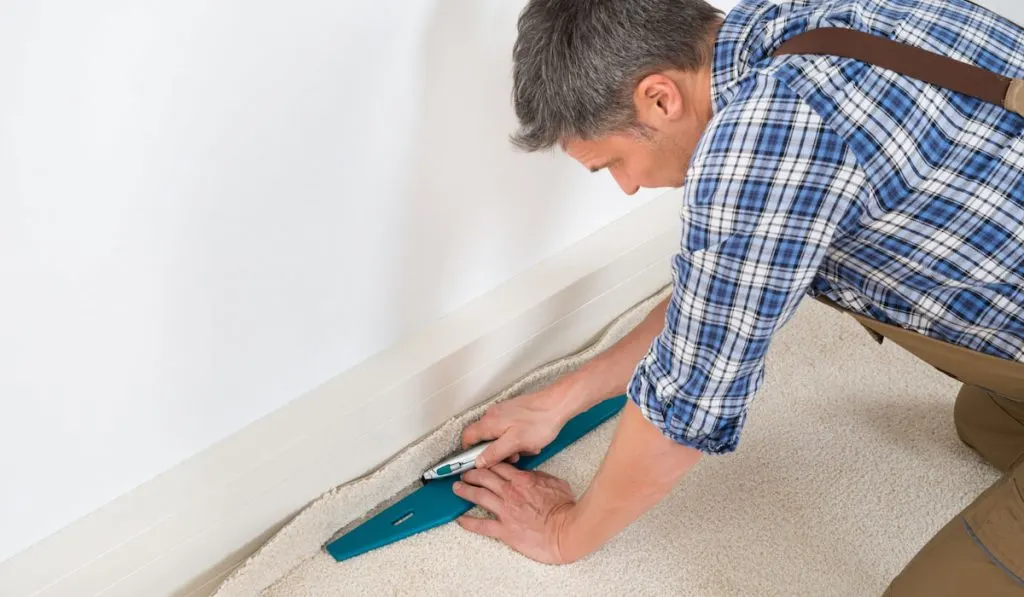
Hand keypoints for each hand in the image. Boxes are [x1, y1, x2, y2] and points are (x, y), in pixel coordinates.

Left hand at [454, 463, 578, 564]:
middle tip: (464, 473)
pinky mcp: (504, 530)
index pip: (499, 466)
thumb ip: (540, 476)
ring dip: (465, 491)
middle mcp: (510, 492)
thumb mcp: (555, 483)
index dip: (487, 462)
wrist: (566, 531)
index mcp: (523, 480)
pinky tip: (460, 519)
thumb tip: (532, 474)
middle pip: (485, 477)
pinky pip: (481, 525)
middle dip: (471, 473)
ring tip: (456, 488)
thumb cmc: (565, 509)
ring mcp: (505, 511)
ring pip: (479, 496)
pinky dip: (469, 522)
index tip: (481, 461)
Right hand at [461, 388, 571, 467]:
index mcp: (489, 422)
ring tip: (526, 449)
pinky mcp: (515, 411)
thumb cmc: (538, 423)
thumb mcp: (515, 443)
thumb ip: (494, 453)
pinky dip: (518, 438)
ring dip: (510, 445)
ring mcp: (504, 411)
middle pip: (485, 438)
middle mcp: (493, 415)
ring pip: (499, 434)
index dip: (469, 452)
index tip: (478, 462)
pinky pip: (510, 429)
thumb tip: (478, 462)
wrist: (557, 404)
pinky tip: (532, 442)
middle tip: (512, 457)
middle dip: (497, 451)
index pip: (467, 437)